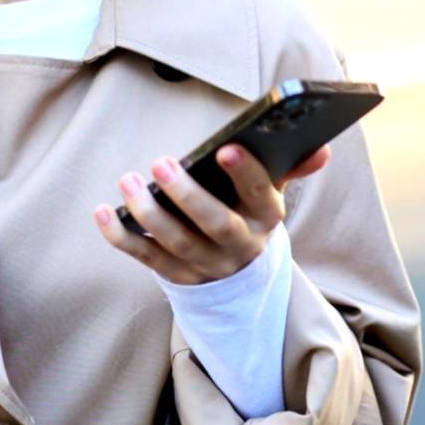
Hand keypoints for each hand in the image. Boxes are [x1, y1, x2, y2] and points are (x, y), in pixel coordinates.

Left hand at [93, 142, 330, 284]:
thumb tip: (321, 147)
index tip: (225, 148)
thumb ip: (291, 165)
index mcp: (268, 217)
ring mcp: (209, 266)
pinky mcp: (179, 277)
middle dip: (187, 196)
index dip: (246, 173)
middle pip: (216, 225)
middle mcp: (241, 246)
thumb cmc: (249, 210)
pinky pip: (148, 260)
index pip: (262, 195)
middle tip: (159, 163)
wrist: (241, 271)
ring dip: (149, 214)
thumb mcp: (270, 190)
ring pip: (178, 245)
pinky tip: (102, 212)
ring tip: (128, 182)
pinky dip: (122, 238)